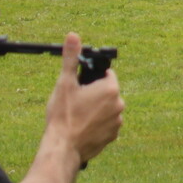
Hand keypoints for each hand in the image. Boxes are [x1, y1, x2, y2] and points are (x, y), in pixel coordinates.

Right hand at [46, 32, 123, 165]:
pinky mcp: (112, 136)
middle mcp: (119, 104)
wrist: (63, 147)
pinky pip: (105, 125)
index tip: (80, 87)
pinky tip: (82, 128)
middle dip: (93, 95)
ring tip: (77, 117)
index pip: (106, 75)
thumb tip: (73, 35)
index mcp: (111, 89)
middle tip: (75, 103)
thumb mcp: (65, 83)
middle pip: (106, 92)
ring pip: (106, 109)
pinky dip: (96, 125)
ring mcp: (117, 121)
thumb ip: (71, 58)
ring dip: (95, 110)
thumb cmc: (63, 115)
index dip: (92, 79)